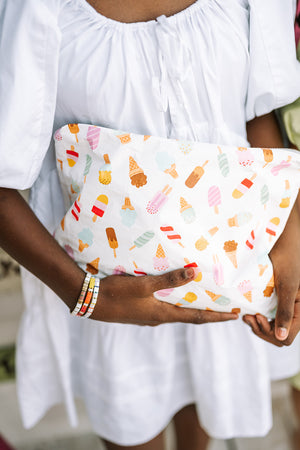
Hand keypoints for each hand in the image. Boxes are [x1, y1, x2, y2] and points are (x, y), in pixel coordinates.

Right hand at [90, 267, 238, 325]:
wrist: (90, 302)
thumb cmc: (117, 293)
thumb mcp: (143, 285)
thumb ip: (168, 280)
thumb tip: (193, 274)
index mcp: (163, 314)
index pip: (197, 317)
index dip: (217, 317)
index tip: (235, 316)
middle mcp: (159, 318)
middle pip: (189, 316)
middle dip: (208, 313)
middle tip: (225, 308)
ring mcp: (148, 316)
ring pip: (176, 312)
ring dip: (192, 308)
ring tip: (204, 299)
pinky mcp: (140, 311)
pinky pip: (165, 308)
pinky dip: (177, 303)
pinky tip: (175, 294)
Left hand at [243, 192, 299, 345]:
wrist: (281, 239)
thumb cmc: (287, 258)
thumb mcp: (286, 285)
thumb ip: (285, 311)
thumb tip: (282, 338)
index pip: (287, 338)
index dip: (270, 333)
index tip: (255, 318)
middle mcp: (295, 309)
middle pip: (278, 335)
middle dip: (262, 331)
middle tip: (248, 318)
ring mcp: (285, 304)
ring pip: (272, 327)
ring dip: (259, 325)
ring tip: (247, 316)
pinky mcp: (276, 298)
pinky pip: (268, 315)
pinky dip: (258, 316)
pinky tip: (249, 310)